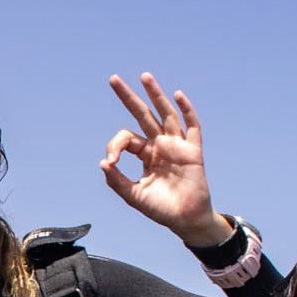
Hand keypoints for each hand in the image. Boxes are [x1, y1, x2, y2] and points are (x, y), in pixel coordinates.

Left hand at [101, 72, 229, 247]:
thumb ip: (117, 181)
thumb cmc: (160, 208)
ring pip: (165, 114)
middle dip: (128, 97)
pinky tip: (177, 96)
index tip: (112, 162)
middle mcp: (160, 145)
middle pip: (142, 115)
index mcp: (145, 154)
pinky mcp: (193, 151)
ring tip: (144, 76)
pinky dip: (186, 111)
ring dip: (156, 95)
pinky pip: (192, 127)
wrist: (185, 220)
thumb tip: (103, 163)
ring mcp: (177, 145)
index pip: (126, 139)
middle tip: (113, 79)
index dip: (115, 146)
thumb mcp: (133, 196)